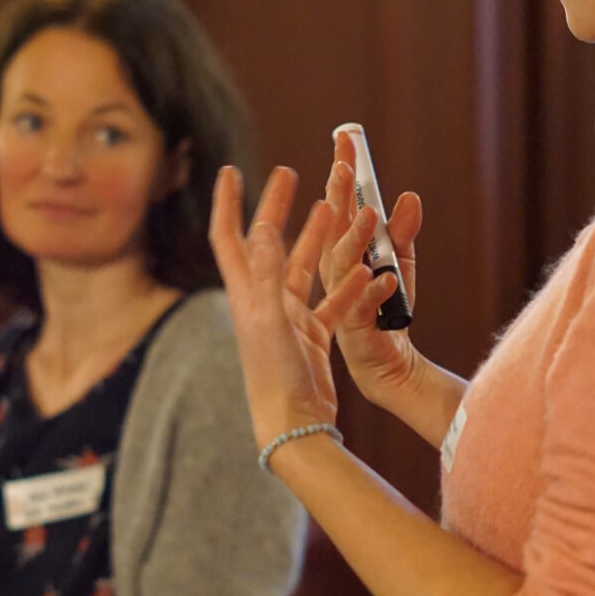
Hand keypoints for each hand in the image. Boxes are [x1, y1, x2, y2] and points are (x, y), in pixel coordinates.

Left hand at [209, 164, 372, 448]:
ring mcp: (287, 319)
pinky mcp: (311, 337)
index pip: (228, 237)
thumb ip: (268, 274)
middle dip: (278, 208)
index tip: (231, 170)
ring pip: (305, 268)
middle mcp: (262, 302)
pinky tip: (367, 271)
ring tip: (337, 211)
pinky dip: (348, 286)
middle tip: (292, 175)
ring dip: (320, 239)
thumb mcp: (272, 319)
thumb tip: (262, 229)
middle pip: (269, 244)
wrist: (293, 425)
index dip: (228, 203)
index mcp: (245, 294)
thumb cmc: (275, 376)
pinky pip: (332, 302)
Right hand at [320, 131, 422, 409]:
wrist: (388, 367)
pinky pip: (363, 307)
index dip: (341, 175)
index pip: (338, 208)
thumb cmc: (387, 313)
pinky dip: (375, 292)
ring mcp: (341, 301)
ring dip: (355, 240)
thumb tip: (408, 197)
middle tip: (341, 165)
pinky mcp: (353, 330)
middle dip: (336, 196)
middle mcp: (334, 273)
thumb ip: (402, 234)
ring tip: (369, 215)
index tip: (345, 138)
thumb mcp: (401, 267)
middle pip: (332, 230)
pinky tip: (390, 278)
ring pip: (343, 266)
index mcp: (341, 255)